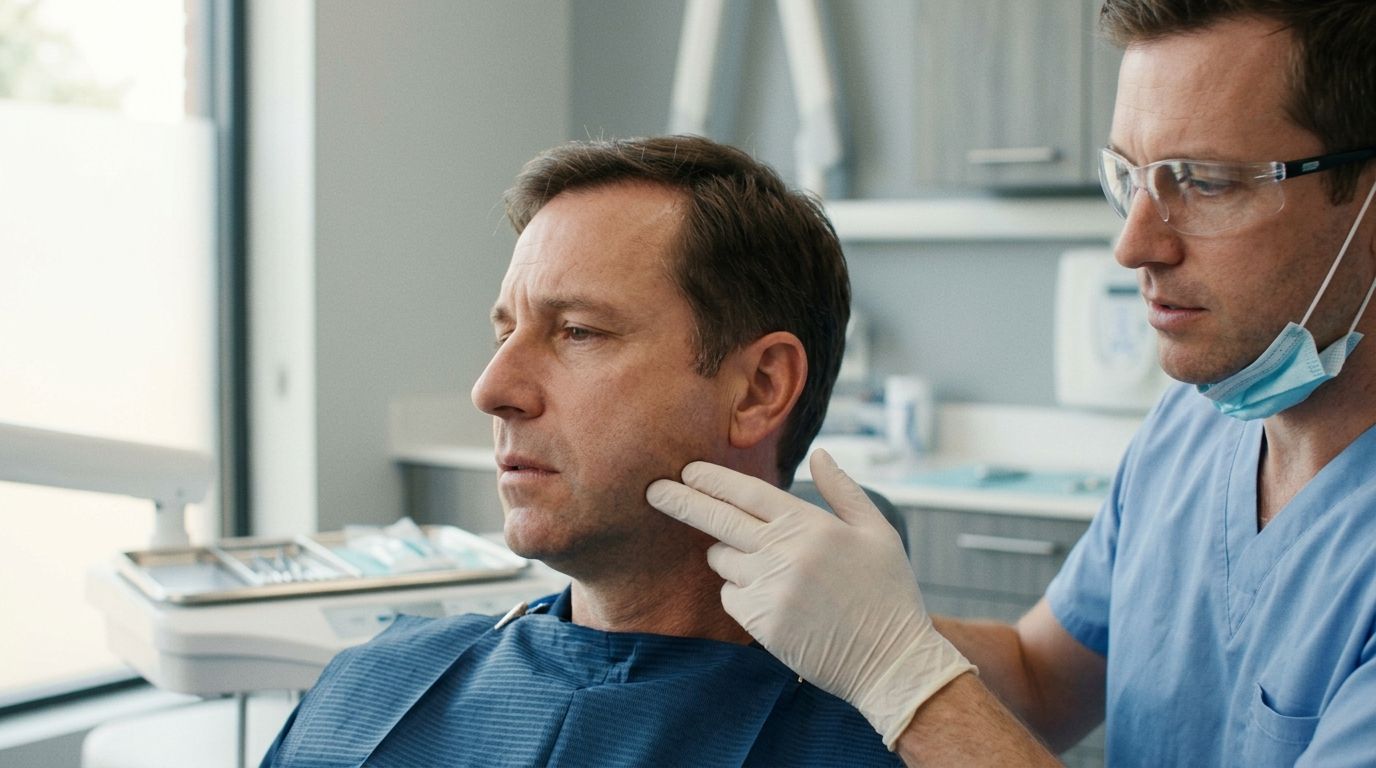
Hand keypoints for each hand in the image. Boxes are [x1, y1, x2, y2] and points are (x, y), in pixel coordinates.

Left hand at [646, 449, 975, 747]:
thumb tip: (820, 454)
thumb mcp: (878, 532)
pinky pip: (730, 596)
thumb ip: (843, 490)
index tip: (687, 470)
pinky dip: (740, 594)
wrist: (891, 662)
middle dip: (680, 500)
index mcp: (812, 524)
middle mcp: (785, 552)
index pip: (748, 492)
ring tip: (770, 570)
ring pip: (722, 561)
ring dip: (730, 558)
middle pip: (718, 519)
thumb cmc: (887, 594)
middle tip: (653, 490)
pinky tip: (774, 602)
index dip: (713, 479)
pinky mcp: (761, 622)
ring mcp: (770, 588)